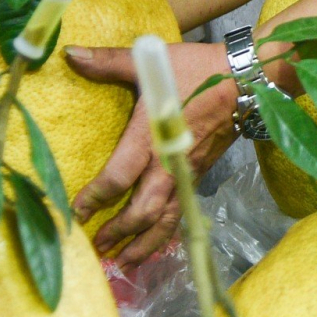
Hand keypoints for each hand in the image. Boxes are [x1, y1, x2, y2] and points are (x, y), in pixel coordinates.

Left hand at [65, 40, 237, 264]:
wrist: (247, 79)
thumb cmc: (195, 68)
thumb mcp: (151, 60)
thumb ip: (108, 61)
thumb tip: (68, 54)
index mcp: (151, 136)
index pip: (118, 177)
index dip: (95, 199)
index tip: (74, 213)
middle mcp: (170, 162)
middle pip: (144, 210)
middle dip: (119, 232)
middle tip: (95, 248)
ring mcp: (188, 172)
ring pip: (167, 219)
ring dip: (145, 243)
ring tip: (124, 262)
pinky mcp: (201, 173)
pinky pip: (183, 210)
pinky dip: (167, 231)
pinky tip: (155, 241)